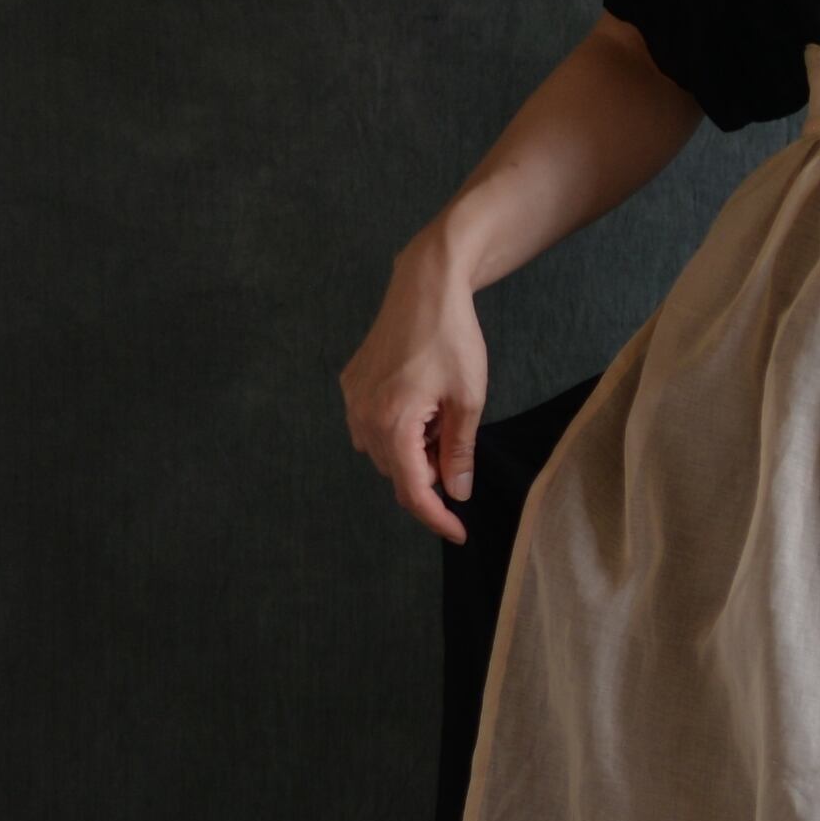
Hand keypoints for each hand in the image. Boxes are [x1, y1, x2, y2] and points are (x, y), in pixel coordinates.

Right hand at [339, 239, 488, 543]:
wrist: (425, 288)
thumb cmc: (452, 340)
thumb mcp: (468, 400)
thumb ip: (459, 452)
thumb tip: (457, 493)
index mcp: (392, 423)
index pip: (412, 490)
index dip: (437, 517)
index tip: (459, 532)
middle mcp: (362, 416)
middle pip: (397, 472)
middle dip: (430, 474)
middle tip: (458, 447)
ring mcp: (352, 399)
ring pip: (383, 452)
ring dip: (414, 452)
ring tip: (442, 419)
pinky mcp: (351, 384)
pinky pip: (372, 426)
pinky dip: (399, 431)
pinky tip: (423, 407)